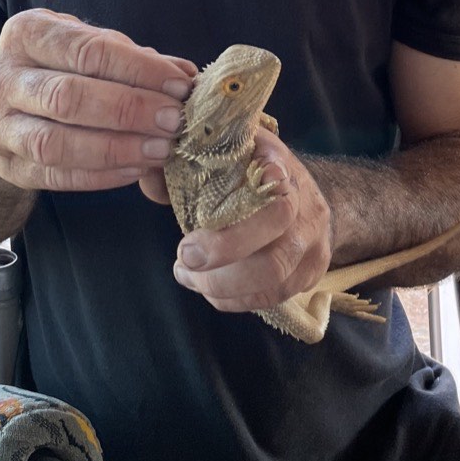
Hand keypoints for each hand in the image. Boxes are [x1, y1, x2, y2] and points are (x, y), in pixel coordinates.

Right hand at [0, 9, 195, 192]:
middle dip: (129, 110)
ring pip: (55, 142)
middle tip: (173, 121)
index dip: (138, 69)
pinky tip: (135, 169)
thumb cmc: (59, 67)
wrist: (6, 106)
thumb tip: (185, 76)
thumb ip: (134, 59)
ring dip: (115, 148)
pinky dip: (99, 175)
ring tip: (159, 150)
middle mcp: (2, 77)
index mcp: (25, 33)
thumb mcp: (88, 47)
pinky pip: (55, 176)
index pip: (87, 50)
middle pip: (67, 96)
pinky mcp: (6, 166)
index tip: (179, 85)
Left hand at [169, 128, 332, 312]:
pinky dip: (235, 299)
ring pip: (274, 270)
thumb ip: (186, 168)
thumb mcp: (225, 161)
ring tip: (188, 276)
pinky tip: (210, 290)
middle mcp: (301, 197)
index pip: (274, 166)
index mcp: (276, 161)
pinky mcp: (312, 270)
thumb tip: (147, 175)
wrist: (308, 198)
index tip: (223, 195)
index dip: (256, 179)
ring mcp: (311, 237)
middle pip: (275, 221)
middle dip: (225, 247)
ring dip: (222, 283)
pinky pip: (273, 295)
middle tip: (185, 256)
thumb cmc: (253, 178)